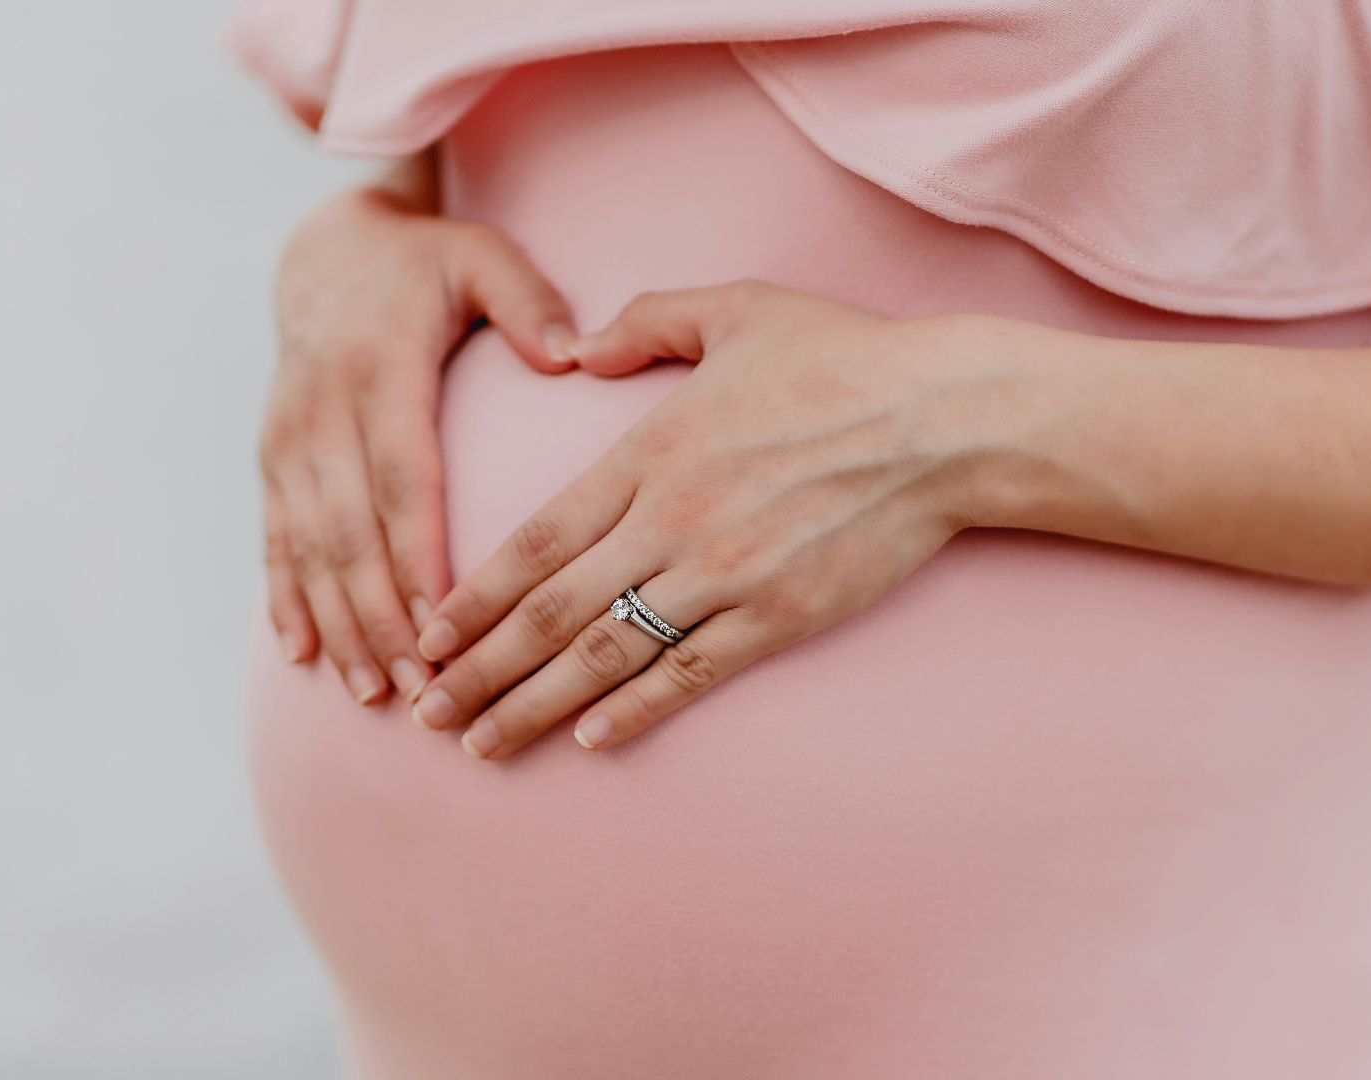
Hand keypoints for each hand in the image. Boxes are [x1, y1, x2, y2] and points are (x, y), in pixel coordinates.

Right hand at [261, 184, 578, 704]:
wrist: (324, 251)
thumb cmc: (425, 263)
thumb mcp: (481, 258)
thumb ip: (528, 303)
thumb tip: (572, 355)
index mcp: (380, 370)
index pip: (402, 479)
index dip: (416, 555)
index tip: (444, 621)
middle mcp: (322, 412)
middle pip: (350, 532)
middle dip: (382, 617)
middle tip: (421, 688)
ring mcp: (289, 441)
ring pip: (308, 547)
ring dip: (338, 624)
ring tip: (373, 691)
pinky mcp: (272, 460)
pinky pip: (275, 538)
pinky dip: (286, 599)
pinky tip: (302, 655)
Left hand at [408, 281, 996, 757]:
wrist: (945, 420)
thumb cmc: (844, 358)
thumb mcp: (737, 309)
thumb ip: (645, 322)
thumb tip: (579, 346)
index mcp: (648, 454)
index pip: (536, 540)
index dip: (475, 596)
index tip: (428, 635)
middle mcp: (671, 522)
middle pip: (552, 611)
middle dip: (479, 669)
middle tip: (425, 712)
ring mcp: (724, 577)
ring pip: (607, 656)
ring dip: (535, 706)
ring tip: (482, 743)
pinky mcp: (779, 617)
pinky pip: (691, 674)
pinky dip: (636, 710)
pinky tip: (591, 740)